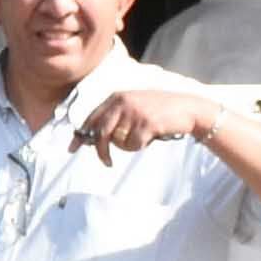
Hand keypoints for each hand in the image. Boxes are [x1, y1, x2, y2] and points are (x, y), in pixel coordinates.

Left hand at [75, 85, 229, 159]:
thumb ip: (115, 117)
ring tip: (142, 138)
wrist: (187, 108)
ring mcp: (134, 112)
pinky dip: (140, 146)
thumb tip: (95, 138)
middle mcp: (122, 102)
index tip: (72, 148)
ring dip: (128, 146)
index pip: (91, 118)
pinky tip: (150, 138)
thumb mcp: (134, 106)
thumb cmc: (160, 110)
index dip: (81, 135)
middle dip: (101, 151)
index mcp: (116, 97)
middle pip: (100, 132)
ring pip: (117, 141)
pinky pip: (133, 145)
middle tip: (107, 163)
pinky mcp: (145, 124)